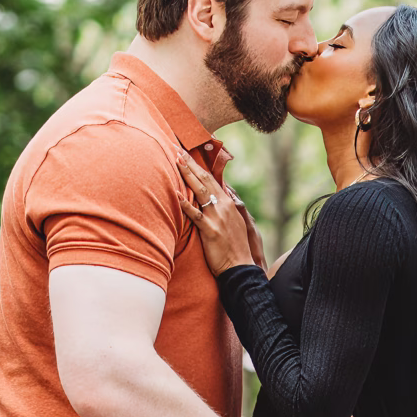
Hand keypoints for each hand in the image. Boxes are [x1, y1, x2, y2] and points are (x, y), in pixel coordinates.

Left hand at [178, 152, 263, 275]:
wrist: (240, 267)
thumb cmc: (234, 248)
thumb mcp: (232, 223)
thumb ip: (223, 208)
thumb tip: (215, 198)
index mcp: (228, 203)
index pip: (211, 179)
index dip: (198, 166)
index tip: (188, 154)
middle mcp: (223, 206)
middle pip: (205, 180)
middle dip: (190, 164)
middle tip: (177, 149)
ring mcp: (217, 217)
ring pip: (200, 191)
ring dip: (187, 175)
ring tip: (176, 161)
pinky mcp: (210, 230)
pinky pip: (196, 215)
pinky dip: (186, 205)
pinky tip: (176, 196)